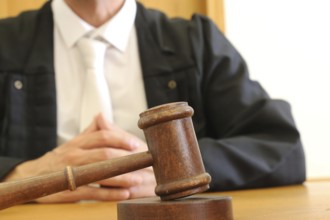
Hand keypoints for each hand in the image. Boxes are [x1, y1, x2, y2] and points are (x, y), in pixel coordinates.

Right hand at [4, 114, 155, 202]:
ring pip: (100, 173)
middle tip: (142, 163)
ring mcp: (71, 173)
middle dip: (125, 159)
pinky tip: (124, 194)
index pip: (102, 136)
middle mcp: (75, 155)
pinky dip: (110, 194)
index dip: (120, 139)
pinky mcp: (69, 191)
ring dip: (121, 177)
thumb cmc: (61, 157)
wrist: (34, 175)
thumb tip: (102, 115)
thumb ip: (90, 131)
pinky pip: (93, 192)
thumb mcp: (74, 142)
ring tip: (137, 180)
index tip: (135, 144)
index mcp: (78, 142)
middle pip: (104, 154)